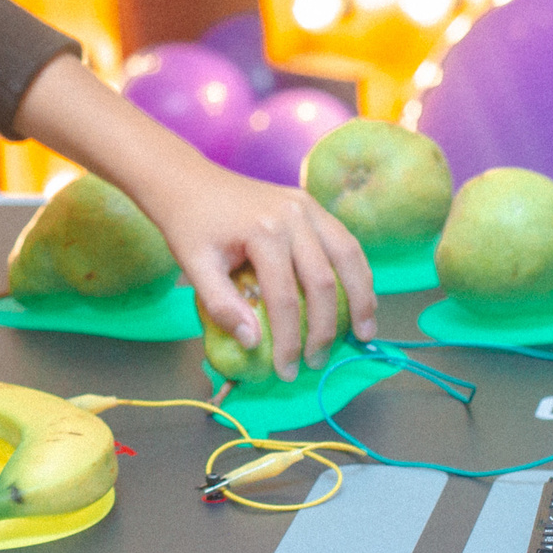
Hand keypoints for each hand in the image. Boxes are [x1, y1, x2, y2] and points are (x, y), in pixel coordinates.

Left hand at [8, 57, 376, 381]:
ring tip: (364, 334)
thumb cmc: (189, 226)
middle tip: (317, 361)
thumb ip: (222, 306)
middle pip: (323, 281)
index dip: (288, 340)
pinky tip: (361, 298)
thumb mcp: (195, 267)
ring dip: (362, 298)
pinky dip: (357, 272)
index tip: (287, 371)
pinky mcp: (311, 205)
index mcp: (263, 231)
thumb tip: (253, 343)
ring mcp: (307, 206)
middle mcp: (293, 215)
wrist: (187, 181)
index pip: (285, 298)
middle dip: (324, 328)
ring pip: (348, 257)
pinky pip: (345, 241)